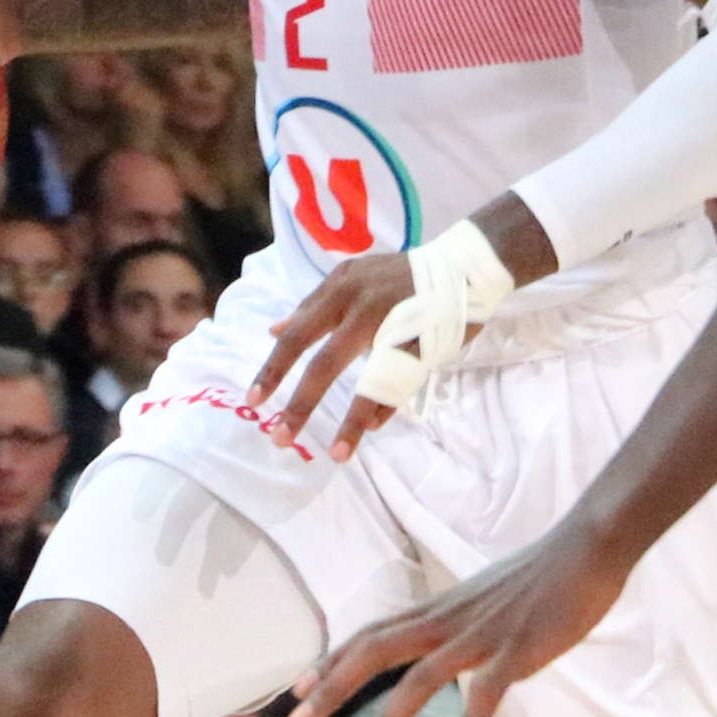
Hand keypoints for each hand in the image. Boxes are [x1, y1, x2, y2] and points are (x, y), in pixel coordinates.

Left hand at [246, 253, 414, 456]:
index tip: (253, 398)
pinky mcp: (425, 345)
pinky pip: (402, 383)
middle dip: (300, 404)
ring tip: (337, 452)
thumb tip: (274, 329)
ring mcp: (396, 328)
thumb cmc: (399, 277)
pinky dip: (386, 405)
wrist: (463, 265)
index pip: (297, 333)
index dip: (274, 368)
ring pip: (368, 382)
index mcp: (340, 289)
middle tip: (281, 437)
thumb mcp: (351, 280)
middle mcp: (363, 306)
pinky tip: (370, 428)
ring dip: (350, 420)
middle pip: (324, 364)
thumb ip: (314, 305)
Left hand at [286, 510, 629, 716]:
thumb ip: (457, 620)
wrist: (585, 548)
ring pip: (419, 681)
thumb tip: (441, 643)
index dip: (331, 661)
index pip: (370, 634)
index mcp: (438, 609)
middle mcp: (447, 620)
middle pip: (374, 653)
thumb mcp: (483, 596)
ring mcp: (480, 636)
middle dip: (330, 690)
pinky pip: (487, 695)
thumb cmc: (540, 574)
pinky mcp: (517, 650)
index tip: (296, 690)